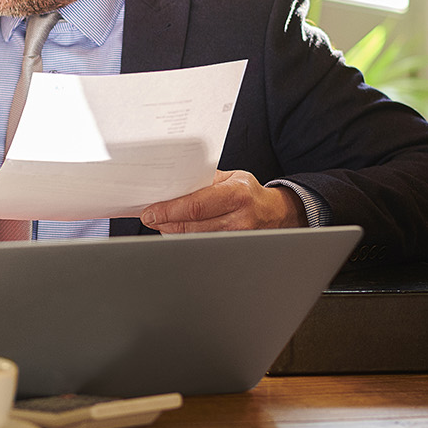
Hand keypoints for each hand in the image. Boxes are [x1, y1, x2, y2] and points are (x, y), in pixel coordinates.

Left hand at [139, 169, 308, 233]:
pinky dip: (187, 239)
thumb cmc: (248, 192)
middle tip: (150, 218)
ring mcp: (238, 238)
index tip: (151, 212)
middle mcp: (240, 218)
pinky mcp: (235, 250)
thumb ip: (203, 180)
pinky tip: (178, 233)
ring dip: (173, 232)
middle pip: (192, 226)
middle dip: (166, 223)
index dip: (169, 211)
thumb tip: (171, 185)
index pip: (196, 206)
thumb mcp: (230, 178)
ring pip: (195, 239)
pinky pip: (204, 246)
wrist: (276, 213)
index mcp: (237, 194)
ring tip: (161, 224)